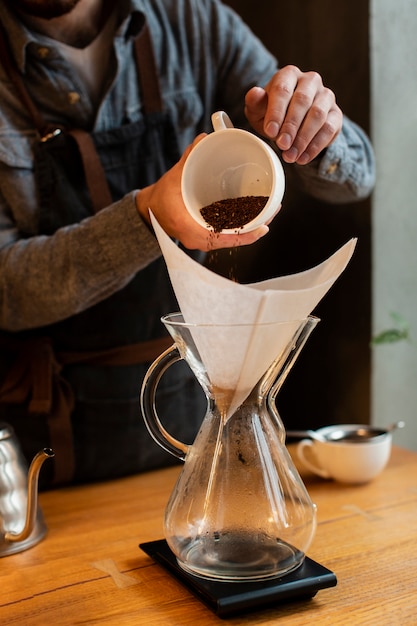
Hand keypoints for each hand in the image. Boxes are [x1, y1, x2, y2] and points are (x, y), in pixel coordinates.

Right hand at [136, 135, 273, 250]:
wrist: (149, 211)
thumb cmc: (160, 198)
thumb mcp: (173, 177)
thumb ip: (189, 158)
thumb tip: (204, 139)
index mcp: (191, 229)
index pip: (224, 238)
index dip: (246, 236)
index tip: (263, 228)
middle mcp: (199, 239)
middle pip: (234, 239)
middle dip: (256, 228)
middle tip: (274, 211)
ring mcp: (203, 240)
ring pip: (233, 238)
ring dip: (252, 228)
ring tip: (269, 212)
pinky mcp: (206, 236)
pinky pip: (228, 235)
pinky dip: (242, 228)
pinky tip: (255, 217)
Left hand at [245, 65, 342, 164]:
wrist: (291, 124)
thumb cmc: (273, 114)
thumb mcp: (258, 110)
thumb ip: (255, 103)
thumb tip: (255, 93)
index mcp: (289, 75)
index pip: (283, 90)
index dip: (276, 112)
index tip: (270, 131)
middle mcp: (310, 81)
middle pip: (302, 101)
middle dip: (291, 126)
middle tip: (282, 145)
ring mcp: (326, 96)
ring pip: (318, 115)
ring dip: (303, 139)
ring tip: (291, 156)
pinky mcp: (336, 114)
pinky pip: (329, 129)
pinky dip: (315, 146)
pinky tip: (303, 158)